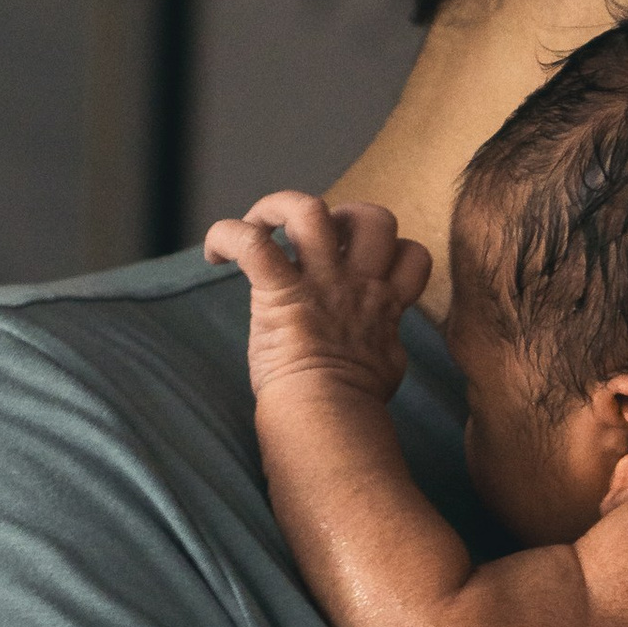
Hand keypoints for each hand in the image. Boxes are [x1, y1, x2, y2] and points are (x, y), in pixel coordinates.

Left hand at [205, 190, 431, 404]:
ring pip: (313, 210)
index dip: (391, 250)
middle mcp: (357, 283)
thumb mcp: (386, 366)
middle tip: (315, 244)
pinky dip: (227, 237)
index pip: (412, 254)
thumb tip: (380, 349)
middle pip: (374, 218)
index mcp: (383, 302)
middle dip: (346, 217)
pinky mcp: (280, 293)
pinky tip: (215, 253)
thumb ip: (382, 342)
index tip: (360, 268)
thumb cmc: (353, 406)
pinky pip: (253, 244)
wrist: (331, 418)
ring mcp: (320, 283)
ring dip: (283, 208)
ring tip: (264, 224)